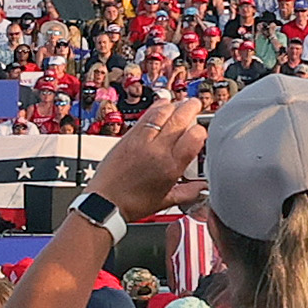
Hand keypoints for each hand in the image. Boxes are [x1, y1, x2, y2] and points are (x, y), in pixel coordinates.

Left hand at [86, 96, 209, 218]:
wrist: (104, 203)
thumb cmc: (132, 204)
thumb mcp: (166, 201)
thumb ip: (188, 192)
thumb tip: (203, 188)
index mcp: (170, 166)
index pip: (194, 136)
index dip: (202, 130)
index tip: (202, 131)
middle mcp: (157, 150)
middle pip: (179, 120)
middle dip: (191, 108)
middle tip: (196, 105)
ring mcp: (141, 141)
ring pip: (161, 114)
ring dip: (173, 105)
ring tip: (181, 103)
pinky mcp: (127, 137)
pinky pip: (144, 117)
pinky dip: (155, 107)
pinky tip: (161, 104)